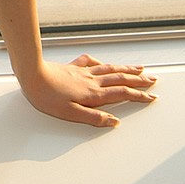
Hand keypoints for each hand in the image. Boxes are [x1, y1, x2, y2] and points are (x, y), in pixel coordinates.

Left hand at [17, 54, 157, 127]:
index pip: (122, 94)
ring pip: (110, 69)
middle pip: (120, 78)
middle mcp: (91, 81)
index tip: (151, 96)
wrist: (31, 74)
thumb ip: (93, 118)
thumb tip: (114, 121)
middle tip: (153, 79)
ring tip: (140, 68)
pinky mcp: (72, 67)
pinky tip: (104, 63)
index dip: (138, 95)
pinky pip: (92, 62)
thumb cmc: (47, 96)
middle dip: (139, 79)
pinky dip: (102, 62)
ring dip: (127, 69)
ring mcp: (82, 72)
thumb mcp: (70, 114)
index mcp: (93, 94)